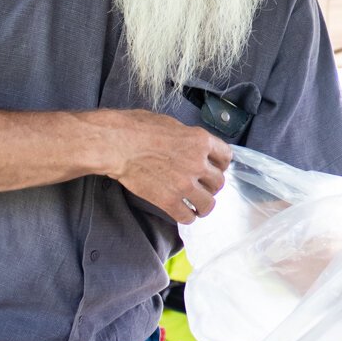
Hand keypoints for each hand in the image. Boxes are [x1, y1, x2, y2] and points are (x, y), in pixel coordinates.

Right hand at [104, 109, 231, 222]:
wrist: (116, 144)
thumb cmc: (137, 128)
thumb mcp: (171, 124)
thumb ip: (188, 138)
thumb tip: (192, 146)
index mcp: (201, 141)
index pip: (226, 157)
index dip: (220, 164)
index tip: (215, 168)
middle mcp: (198, 163)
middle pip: (219, 182)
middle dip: (211, 185)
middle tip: (203, 187)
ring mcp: (185, 184)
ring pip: (208, 203)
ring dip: (203, 205)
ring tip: (197, 205)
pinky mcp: (169, 201)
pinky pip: (188, 216)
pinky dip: (187, 216)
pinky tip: (183, 213)